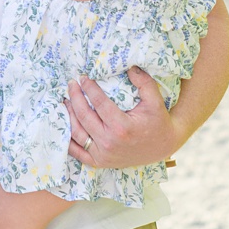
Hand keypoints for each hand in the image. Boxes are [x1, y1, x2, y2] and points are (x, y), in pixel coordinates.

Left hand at [65, 68, 180, 169]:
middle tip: (71, 84)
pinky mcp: (99, 162)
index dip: (89, 88)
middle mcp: (109, 142)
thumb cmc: (158, 122)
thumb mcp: (155, 101)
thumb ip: (144, 82)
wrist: (163, 146)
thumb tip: (129, 66)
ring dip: (69, 115)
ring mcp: (102, 155)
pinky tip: (66, 124)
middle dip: (75, 97)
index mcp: (122, 127)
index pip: (98, 103)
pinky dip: (68, 139)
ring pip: (77, 133)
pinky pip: (77, 152)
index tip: (83, 78)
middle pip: (84, 116)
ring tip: (66, 100)